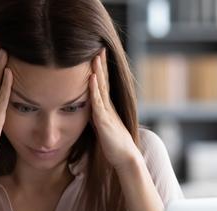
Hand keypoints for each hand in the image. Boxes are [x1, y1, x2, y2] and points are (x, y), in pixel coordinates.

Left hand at [88, 48, 139, 170]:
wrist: (125, 157)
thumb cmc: (114, 145)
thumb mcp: (102, 127)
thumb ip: (97, 117)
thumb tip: (90, 112)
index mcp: (107, 108)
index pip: (103, 85)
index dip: (101, 70)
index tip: (98, 55)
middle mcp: (108, 107)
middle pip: (104, 81)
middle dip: (101, 65)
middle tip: (100, 48)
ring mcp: (107, 112)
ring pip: (101, 88)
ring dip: (98, 71)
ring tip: (95, 56)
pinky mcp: (104, 121)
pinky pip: (98, 102)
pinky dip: (94, 89)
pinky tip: (92, 78)